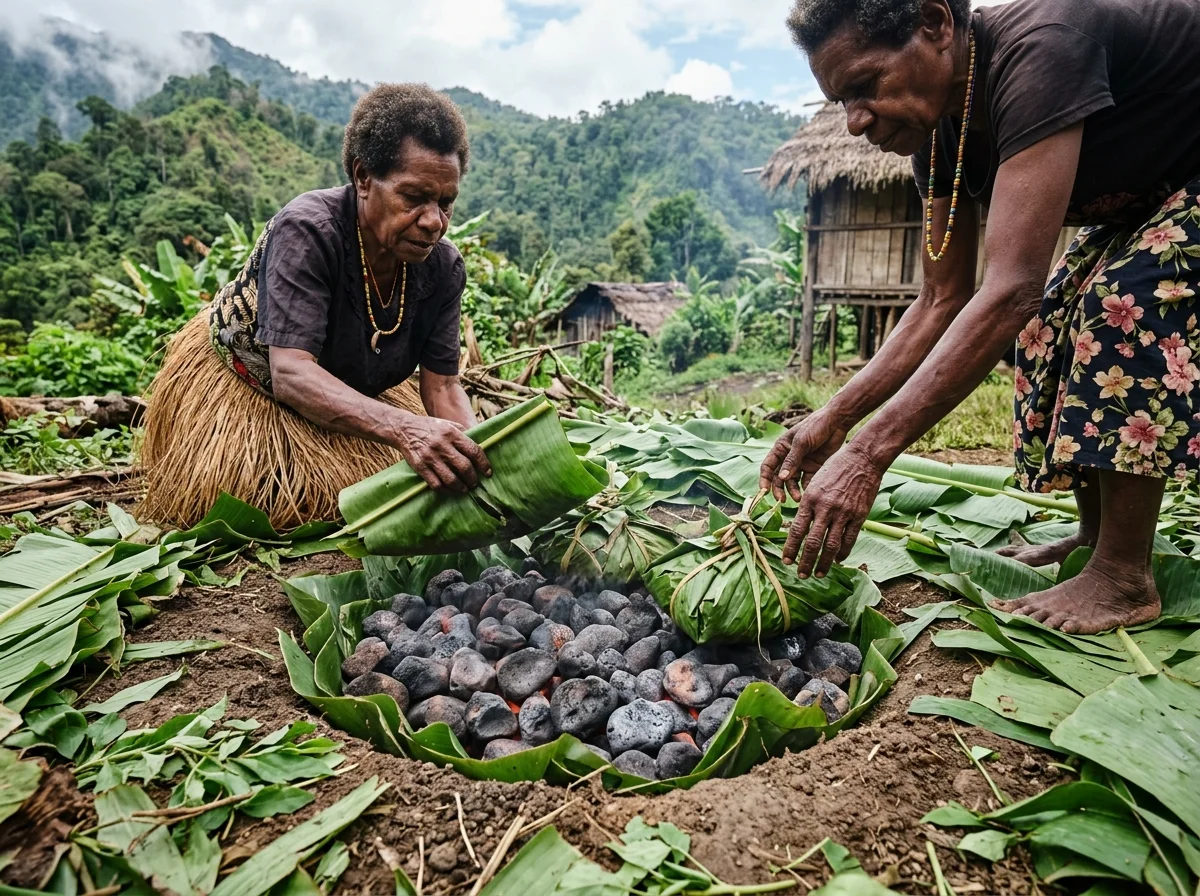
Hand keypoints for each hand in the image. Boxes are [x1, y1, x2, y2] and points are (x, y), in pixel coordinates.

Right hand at [393, 414, 491, 492]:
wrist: (404, 429)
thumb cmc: (430, 427)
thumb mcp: (448, 425)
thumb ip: (464, 434)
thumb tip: (482, 446)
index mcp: (452, 433)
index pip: (473, 451)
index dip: (484, 464)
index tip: (488, 473)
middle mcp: (442, 445)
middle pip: (464, 467)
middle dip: (473, 479)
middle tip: (475, 483)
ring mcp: (430, 457)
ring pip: (451, 479)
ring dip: (461, 487)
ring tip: (465, 489)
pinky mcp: (420, 467)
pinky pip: (436, 484)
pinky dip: (445, 490)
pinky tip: (450, 489)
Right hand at [759, 408, 851, 501]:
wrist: (836, 423)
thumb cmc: (815, 427)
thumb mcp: (801, 443)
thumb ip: (792, 461)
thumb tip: (781, 478)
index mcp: (781, 449)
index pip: (768, 466)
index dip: (764, 479)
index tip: (764, 491)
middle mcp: (789, 458)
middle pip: (779, 478)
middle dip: (779, 489)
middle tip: (781, 500)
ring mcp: (801, 464)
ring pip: (792, 482)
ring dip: (793, 491)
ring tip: (798, 498)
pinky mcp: (813, 468)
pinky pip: (807, 481)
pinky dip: (806, 488)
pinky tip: (809, 493)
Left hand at [782, 441, 882, 577]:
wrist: (862, 458)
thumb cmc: (835, 468)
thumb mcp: (814, 482)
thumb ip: (808, 504)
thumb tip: (802, 525)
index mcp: (810, 499)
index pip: (797, 530)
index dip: (791, 548)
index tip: (786, 561)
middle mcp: (825, 508)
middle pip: (812, 542)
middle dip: (805, 561)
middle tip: (801, 575)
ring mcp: (843, 513)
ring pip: (831, 545)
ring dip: (823, 562)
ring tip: (818, 573)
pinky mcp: (859, 515)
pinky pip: (849, 539)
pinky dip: (843, 552)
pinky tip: (838, 560)